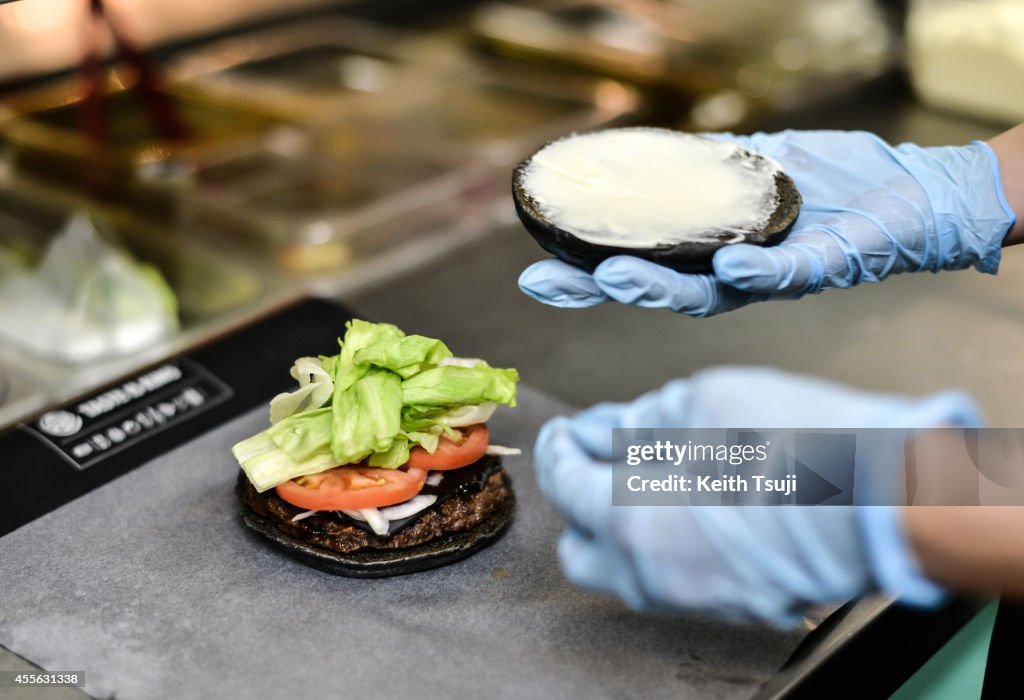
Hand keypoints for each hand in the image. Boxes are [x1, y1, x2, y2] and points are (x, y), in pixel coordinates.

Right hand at [519, 130, 1015, 315]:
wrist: (907, 191)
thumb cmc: (828, 182)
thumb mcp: (752, 164)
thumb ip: (706, 167)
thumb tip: (648, 157)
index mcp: (708, 254)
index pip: (639, 269)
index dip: (587, 277)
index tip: (537, 274)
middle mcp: (730, 277)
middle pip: (656, 292)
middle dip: (599, 291)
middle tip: (550, 282)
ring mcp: (771, 277)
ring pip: (707, 297)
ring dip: (661, 289)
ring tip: (617, 279)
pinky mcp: (820, 268)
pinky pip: (784, 278)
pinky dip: (756, 275)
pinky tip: (728, 265)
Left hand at [535, 367, 980, 624]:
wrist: (887, 496)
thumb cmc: (798, 441)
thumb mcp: (703, 400)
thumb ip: (636, 420)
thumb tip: (601, 429)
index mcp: (629, 519)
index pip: (563, 483)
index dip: (557, 448)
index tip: (565, 430)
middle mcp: (651, 573)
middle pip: (578, 549)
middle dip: (579, 502)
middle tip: (600, 460)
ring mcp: (694, 598)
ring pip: (628, 570)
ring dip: (625, 526)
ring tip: (656, 475)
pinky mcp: (736, 605)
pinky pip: (678, 579)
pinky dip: (670, 545)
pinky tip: (699, 505)